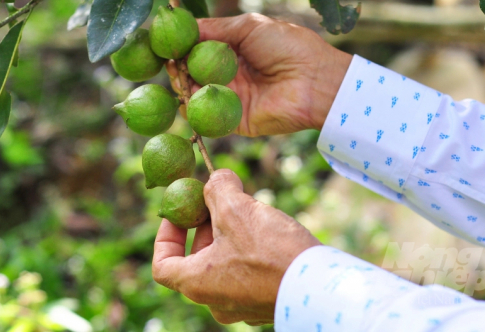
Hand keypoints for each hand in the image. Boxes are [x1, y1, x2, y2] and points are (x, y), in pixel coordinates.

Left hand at [152, 169, 319, 324]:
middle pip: (196, 260)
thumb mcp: (236, 209)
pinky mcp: (265, 302)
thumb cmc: (271, 252)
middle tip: (218, 202)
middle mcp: (215, 301)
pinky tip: (267, 228)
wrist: (321, 287)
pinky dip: (248, 249)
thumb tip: (216, 178)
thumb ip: (217, 188)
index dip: (167, 235)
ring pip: (223, 265)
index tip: (180, 214)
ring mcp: (241, 305)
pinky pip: (247, 273)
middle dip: (205, 227)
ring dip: (229, 235)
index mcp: (197, 284)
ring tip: (247, 210)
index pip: (162, 265)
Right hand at [169, 13, 351, 135]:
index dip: (181, 44)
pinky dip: (192, 106)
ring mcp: (230, 97)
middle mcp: (230, 74)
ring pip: (195, 92)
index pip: (199, 47)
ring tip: (176, 73)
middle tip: (167, 59)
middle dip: (178, 65)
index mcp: (235, 49)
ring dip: (182, 83)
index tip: (164, 40)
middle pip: (193, 70)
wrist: (315, 81)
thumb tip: (183, 25)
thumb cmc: (288, 46)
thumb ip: (216, 28)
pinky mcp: (233, 120)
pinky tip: (185, 94)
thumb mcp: (250, 26)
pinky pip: (206, 115)